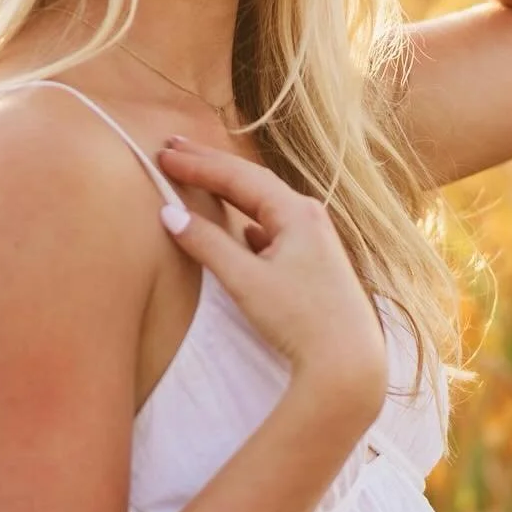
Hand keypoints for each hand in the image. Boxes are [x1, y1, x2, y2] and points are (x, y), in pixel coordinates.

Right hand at [155, 138, 387, 405]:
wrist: (348, 363)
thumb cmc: (300, 319)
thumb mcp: (246, 281)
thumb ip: (207, 244)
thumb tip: (171, 214)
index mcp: (296, 213)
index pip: (238, 177)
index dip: (198, 164)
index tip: (164, 154)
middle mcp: (310, 217)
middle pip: (252, 183)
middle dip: (211, 166)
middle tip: (174, 149)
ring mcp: (315, 240)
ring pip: (264, 205)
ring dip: (229, 192)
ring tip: (199, 179)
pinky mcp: (314, 263)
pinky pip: (274, 228)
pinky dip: (248, 220)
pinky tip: (242, 228)